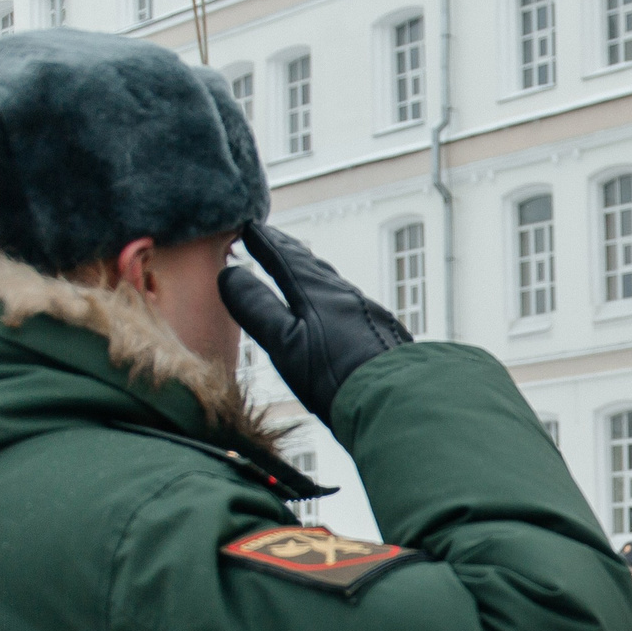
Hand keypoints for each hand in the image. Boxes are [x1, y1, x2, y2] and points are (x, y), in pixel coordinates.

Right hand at [216, 222, 409, 422]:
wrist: (402, 403)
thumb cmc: (336, 376)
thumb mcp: (285, 343)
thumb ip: (257, 308)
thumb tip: (230, 274)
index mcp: (319, 295)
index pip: (287, 261)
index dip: (267, 244)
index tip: (251, 227)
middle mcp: (349, 299)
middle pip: (316, 270)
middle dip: (293, 254)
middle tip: (278, 239)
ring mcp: (373, 318)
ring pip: (340, 289)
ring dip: (319, 276)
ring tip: (308, 271)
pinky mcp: (389, 340)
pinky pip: (359, 310)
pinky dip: (342, 302)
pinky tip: (346, 314)